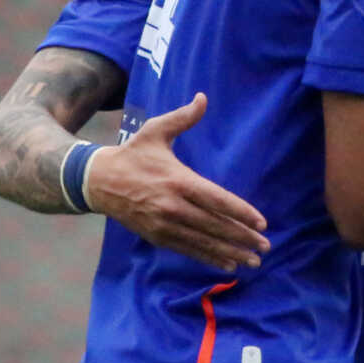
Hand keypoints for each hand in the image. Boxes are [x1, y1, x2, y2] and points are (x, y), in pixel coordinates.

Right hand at [87, 94, 270, 272]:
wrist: (98, 181)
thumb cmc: (132, 154)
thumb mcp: (155, 131)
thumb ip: (183, 118)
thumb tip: (203, 98)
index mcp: (178, 180)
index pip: (217, 199)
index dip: (241, 212)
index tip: (262, 222)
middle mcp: (173, 205)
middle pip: (215, 225)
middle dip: (243, 237)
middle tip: (266, 246)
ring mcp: (164, 224)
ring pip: (204, 241)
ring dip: (231, 252)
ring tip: (253, 261)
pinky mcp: (157, 236)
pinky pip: (188, 249)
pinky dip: (208, 258)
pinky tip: (227, 264)